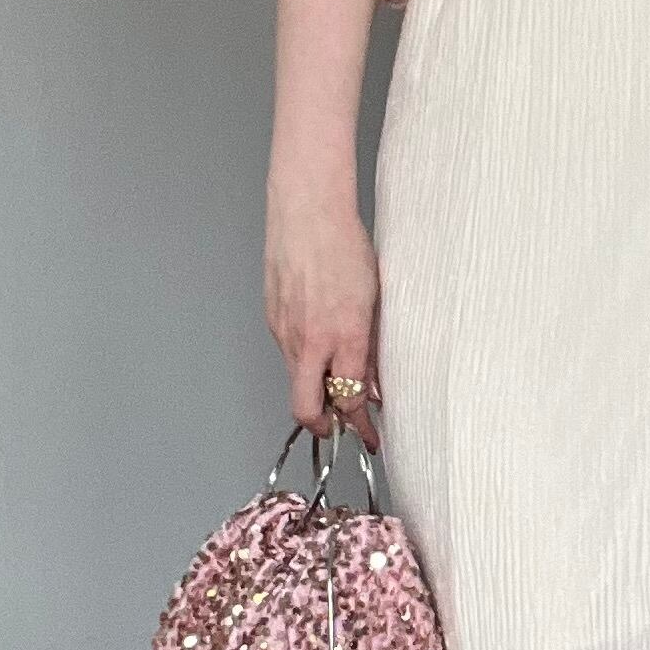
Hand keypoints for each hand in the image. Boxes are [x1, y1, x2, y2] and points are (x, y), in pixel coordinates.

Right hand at [265, 190, 383, 451]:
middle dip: (325, 426)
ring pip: (298, 381)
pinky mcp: (272, 320)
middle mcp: (311, 339)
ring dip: (316, 389)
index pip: (351, 399)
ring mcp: (286, 331)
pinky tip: (320, 344)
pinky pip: (289, 354)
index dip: (361, 425)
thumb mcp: (375, 302)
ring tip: (337, 377)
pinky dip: (305, 360)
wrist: (307, 212)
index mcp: (345, 334)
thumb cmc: (346, 247)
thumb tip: (377, 386)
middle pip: (308, 408)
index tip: (371, 437)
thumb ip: (374, 349)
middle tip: (342, 426)